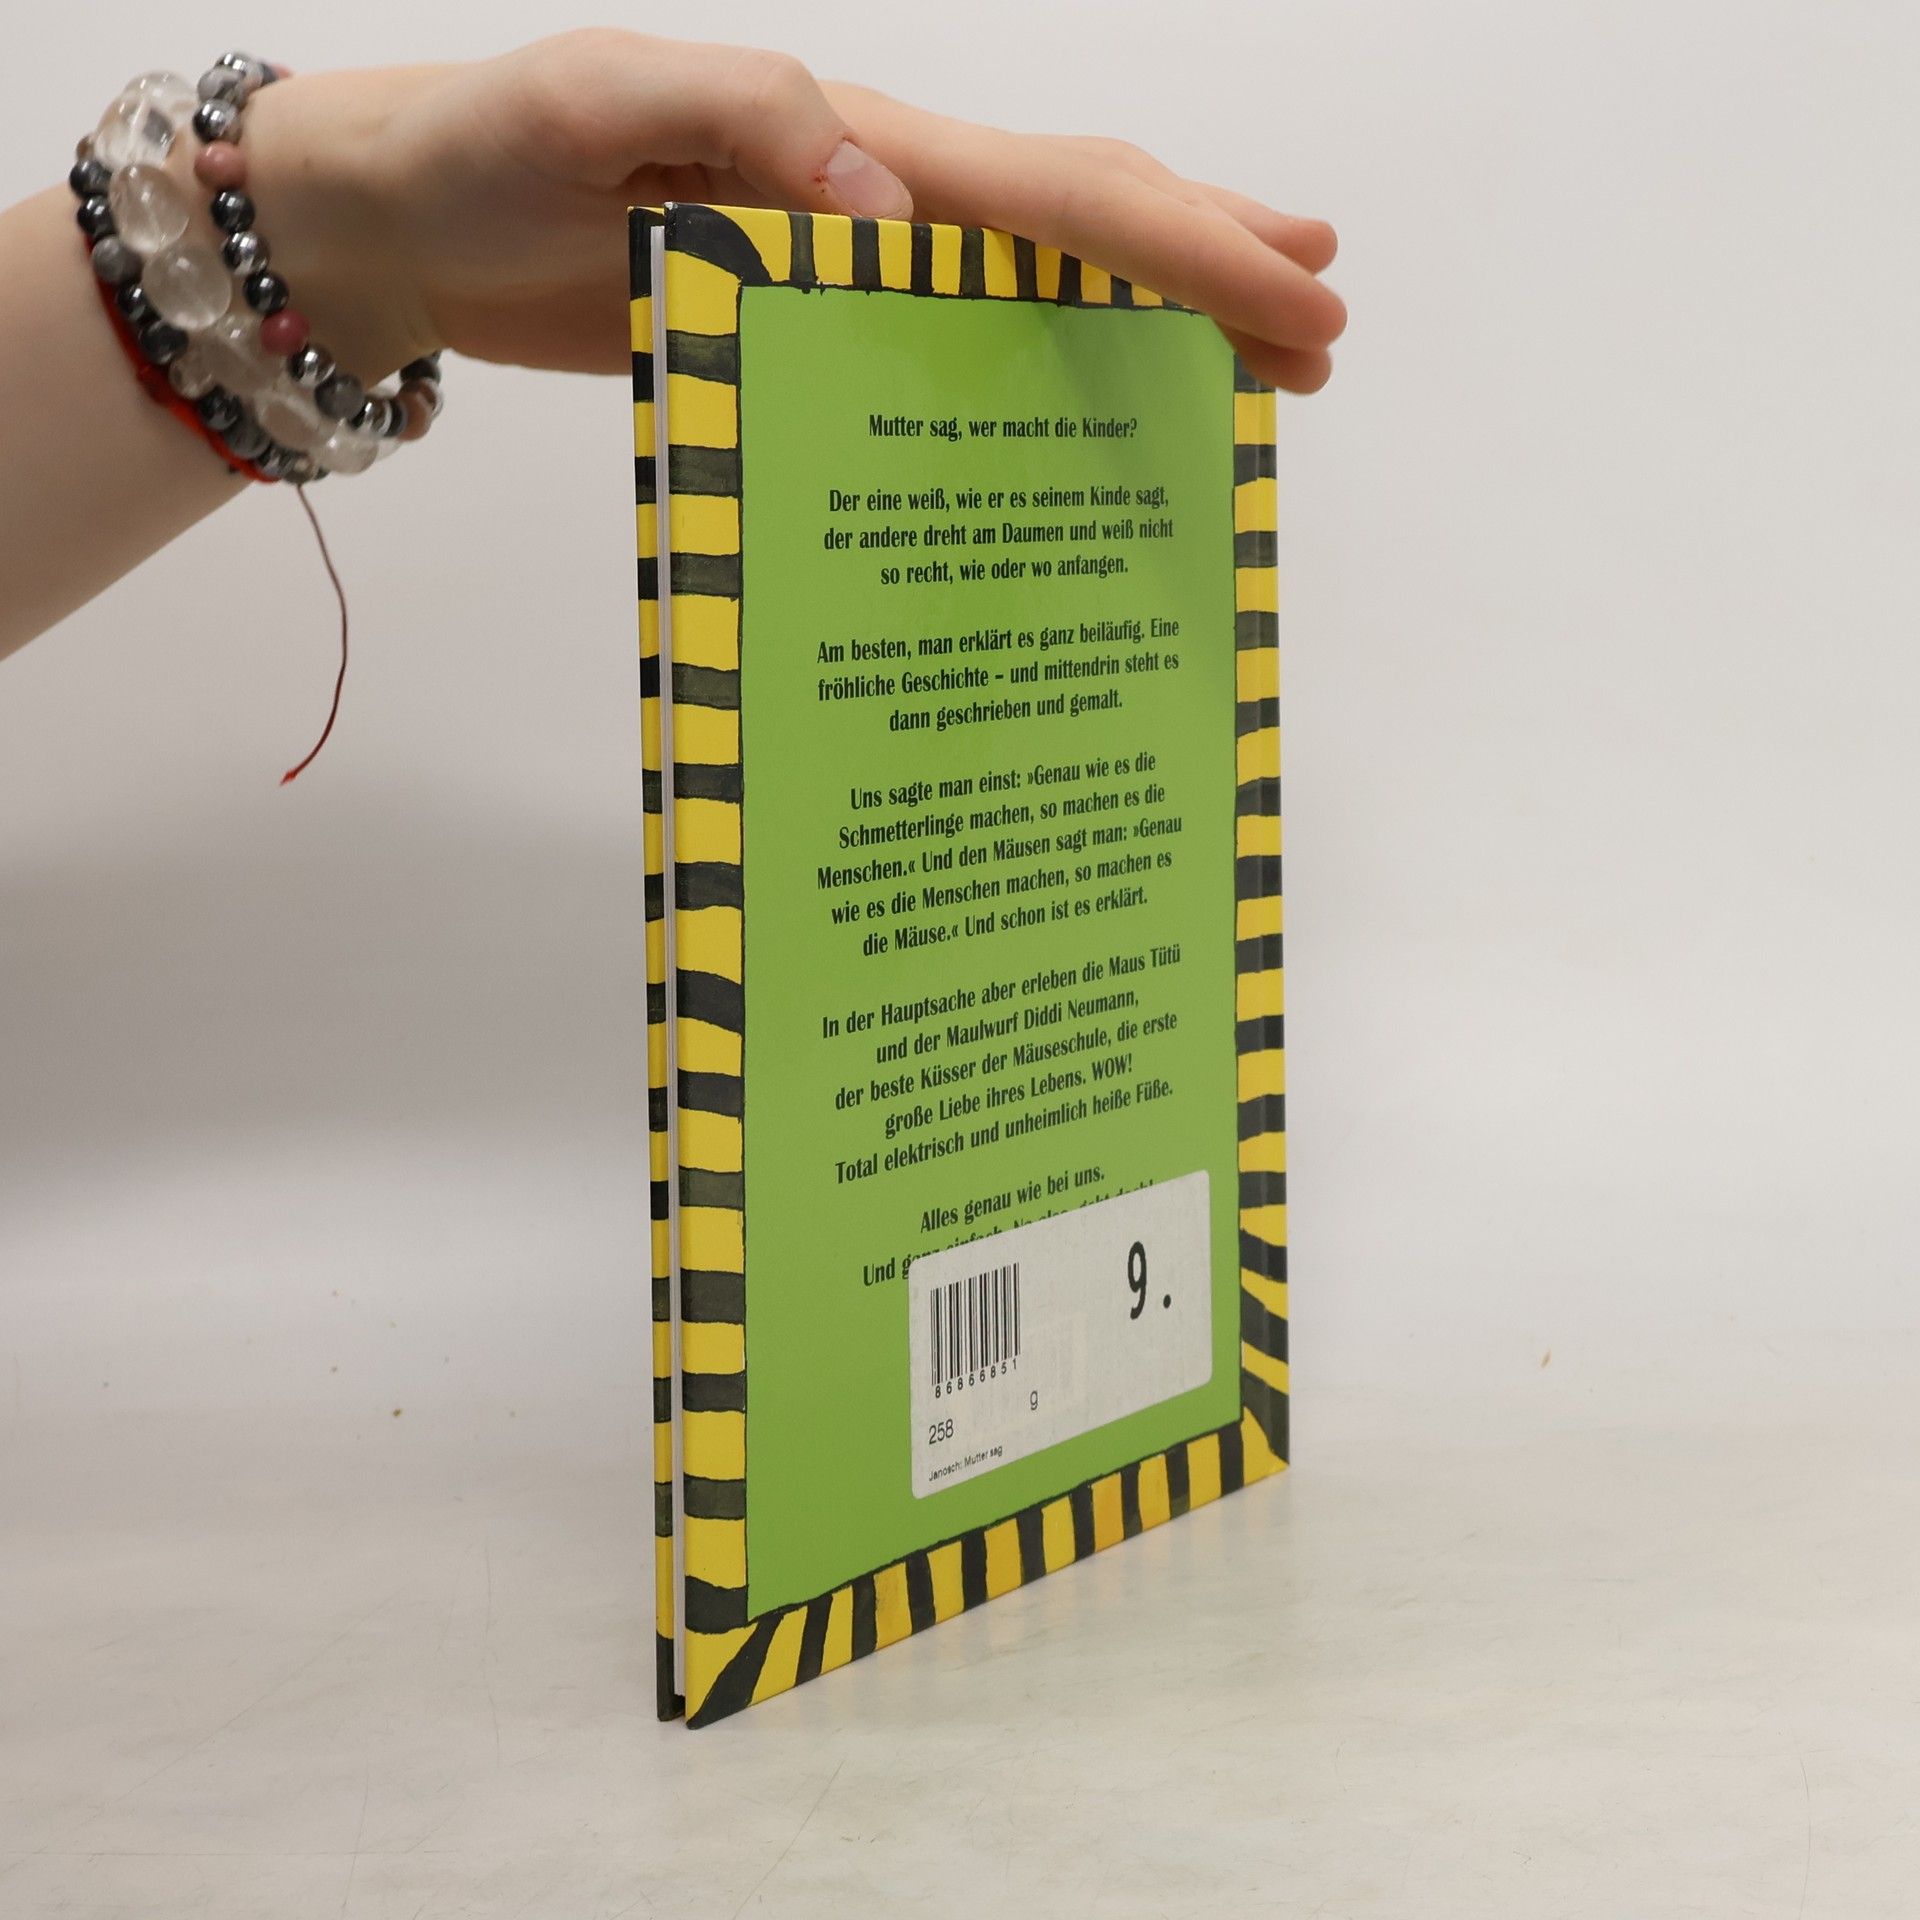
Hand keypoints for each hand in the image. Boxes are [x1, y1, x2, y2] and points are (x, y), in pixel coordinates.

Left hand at [245, 31, 1343, 392]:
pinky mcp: (807, 327)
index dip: (1187, 250)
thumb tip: (896, 210)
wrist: (406, 214)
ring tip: (1254, 365)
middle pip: (1082, 228)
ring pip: (1035, 290)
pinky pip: (953, 351)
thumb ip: (750, 131)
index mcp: (857, 146)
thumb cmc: (489, 145)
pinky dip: (1037, 376)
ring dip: (1152, 323)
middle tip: (1322, 336)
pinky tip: (1078, 415)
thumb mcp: (601, 103)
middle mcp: (877, 201)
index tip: (1296, 300)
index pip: (1058, 200)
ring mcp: (847, 267)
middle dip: (1210, 275)